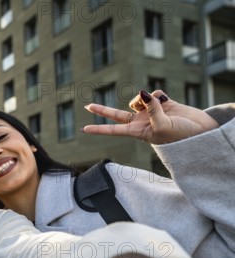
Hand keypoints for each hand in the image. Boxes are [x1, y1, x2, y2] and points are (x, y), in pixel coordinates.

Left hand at [83, 90, 218, 144]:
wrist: (200, 132)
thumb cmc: (181, 136)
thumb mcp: (162, 126)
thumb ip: (151, 110)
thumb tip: (143, 94)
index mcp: (138, 132)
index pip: (113, 130)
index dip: (99, 129)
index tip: (84, 130)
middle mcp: (141, 122)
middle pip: (117, 114)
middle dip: (102, 110)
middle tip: (87, 106)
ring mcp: (150, 112)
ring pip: (138, 99)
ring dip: (145, 99)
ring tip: (158, 106)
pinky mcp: (161, 103)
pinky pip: (152, 94)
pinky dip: (157, 95)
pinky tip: (166, 102)